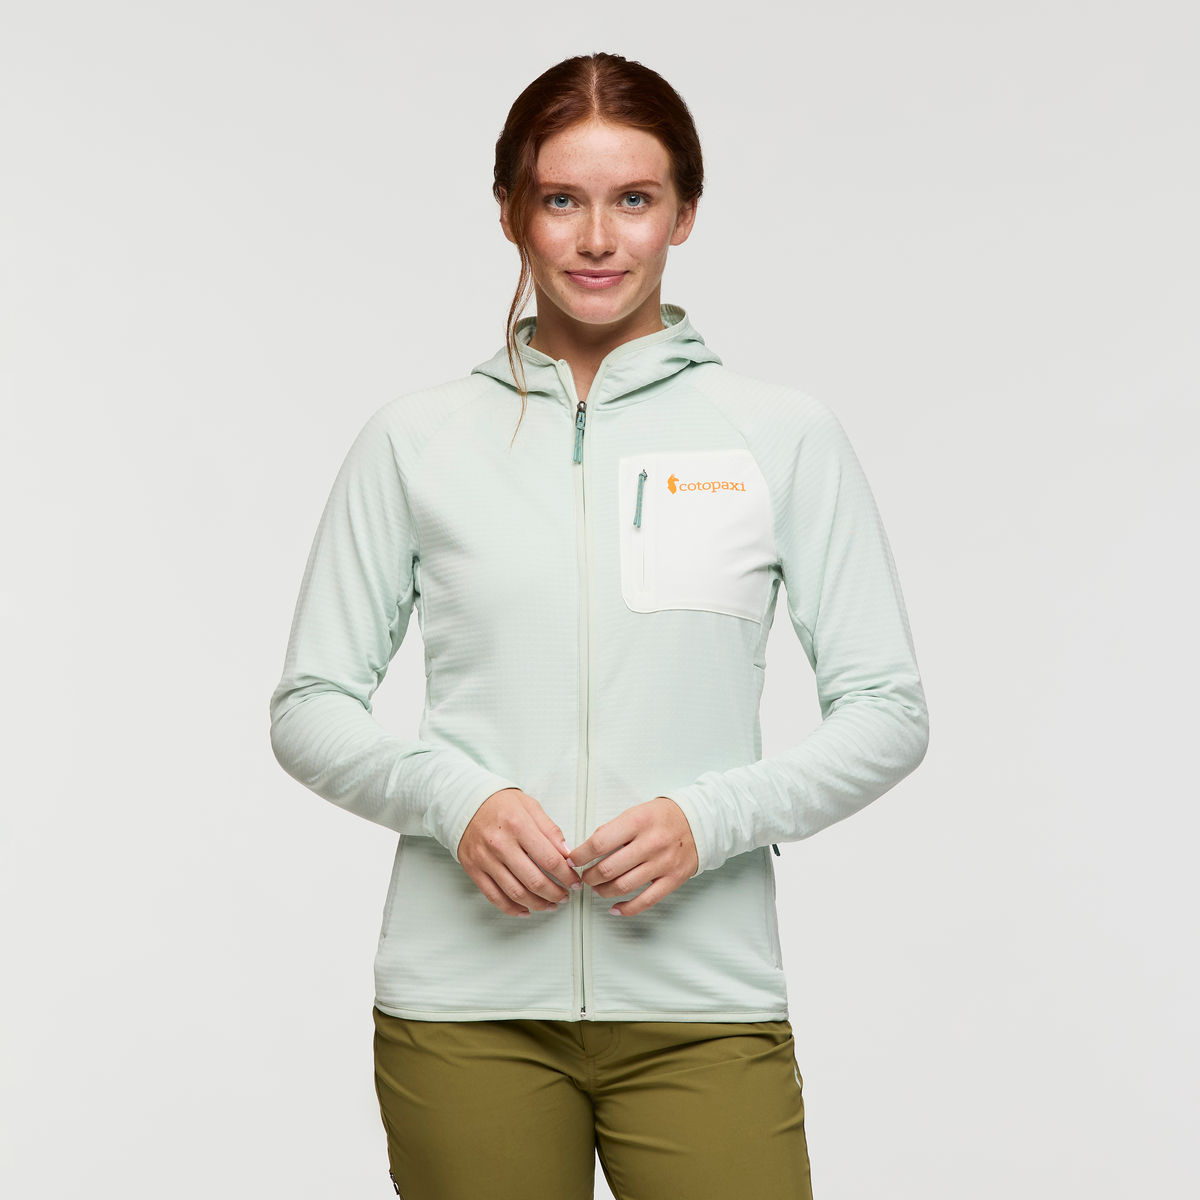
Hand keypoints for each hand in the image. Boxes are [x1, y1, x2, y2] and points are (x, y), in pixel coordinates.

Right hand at [458, 788, 581, 916]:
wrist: (465, 803)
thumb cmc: (500, 804)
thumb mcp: (530, 806)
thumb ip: (550, 830)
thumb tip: (567, 854)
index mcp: (518, 826)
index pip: (549, 859)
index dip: (566, 876)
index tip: (574, 881)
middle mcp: (500, 845)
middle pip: (534, 881)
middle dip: (555, 893)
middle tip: (565, 896)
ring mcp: (485, 859)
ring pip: (516, 893)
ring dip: (538, 904)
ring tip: (550, 904)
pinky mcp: (474, 870)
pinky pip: (495, 897)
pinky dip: (512, 909)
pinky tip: (526, 910)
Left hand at [568, 797, 698, 915]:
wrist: (698, 823)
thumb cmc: (663, 817)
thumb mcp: (635, 812)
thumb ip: (613, 830)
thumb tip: (587, 850)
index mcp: (638, 822)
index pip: (599, 843)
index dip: (580, 856)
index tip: (573, 860)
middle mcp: (650, 843)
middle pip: (608, 869)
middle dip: (589, 876)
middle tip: (584, 876)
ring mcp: (662, 863)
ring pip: (623, 886)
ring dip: (603, 891)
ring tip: (597, 888)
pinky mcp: (672, 880)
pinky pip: (645, 901)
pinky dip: (626, 908)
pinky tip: (614, 907)